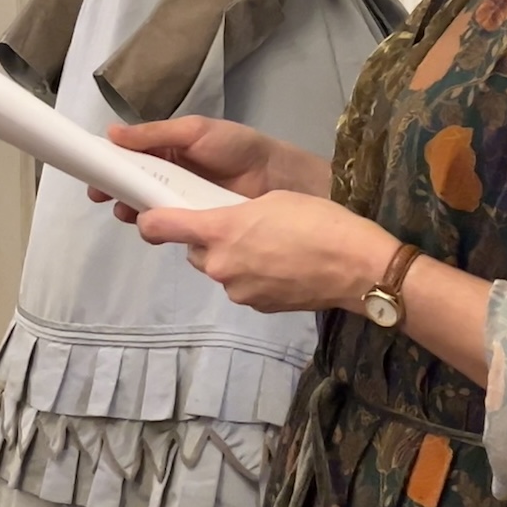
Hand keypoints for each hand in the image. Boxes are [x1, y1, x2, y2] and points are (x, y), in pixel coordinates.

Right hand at [92, 115, 326, 221]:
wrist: (278, 174)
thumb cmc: (236, 146)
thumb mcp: (194, 131)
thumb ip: (154, 134)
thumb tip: (111, 132)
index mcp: (167, 152)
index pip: (130, 159)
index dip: (109, 168)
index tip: (92, 178)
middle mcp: (170, 178)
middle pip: (134, 188)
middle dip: (116, 193)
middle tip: (107, 199)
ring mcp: (183, 203)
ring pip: (149, 210)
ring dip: (134, 211)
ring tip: (129, 212)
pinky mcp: (196, 224)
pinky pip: (171, 228)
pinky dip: (159, 228)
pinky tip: (155, 228)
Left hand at [135, 190, 397, 312]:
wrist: (356, 266)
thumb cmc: (316, 220)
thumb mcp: (270, 200)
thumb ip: (234, 212)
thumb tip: (223, 226)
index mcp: (219, 231)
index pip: (160, 227)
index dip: (150, 219)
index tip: (151, 214)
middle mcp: (220, 266)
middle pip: (195, 251)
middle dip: (208, 239)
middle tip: (240, 226)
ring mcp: (239, 291)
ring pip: (219, 269)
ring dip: (232, 258)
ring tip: (269, 246)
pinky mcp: (258, 306)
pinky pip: (243, 286)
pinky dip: (253, 275)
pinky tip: (282, 265)